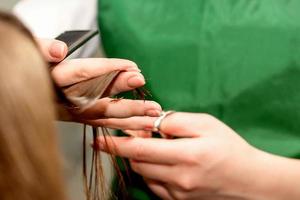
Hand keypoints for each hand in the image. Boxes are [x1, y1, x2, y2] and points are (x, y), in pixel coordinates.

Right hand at [37, 39, 161, 129]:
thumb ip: (42, 49)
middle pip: (99, 103)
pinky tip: (142, 128)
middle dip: (128, 106)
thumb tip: (60, 50)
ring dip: (132, 119)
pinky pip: (106, 122)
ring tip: (154, 117)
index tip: (133, 68)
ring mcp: (75, 113)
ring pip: (106, 117)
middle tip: (152, 106)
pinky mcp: (83, 117)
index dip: (109, 70)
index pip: (83, 74)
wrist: (31, 87)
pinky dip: (125, 126)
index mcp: (53, 82)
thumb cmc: (35, 67)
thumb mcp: (31, 52)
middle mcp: (66, 102)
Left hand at [95, 112, 299, 199]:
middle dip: (129, 147)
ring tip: (152, 144)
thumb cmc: (229, 148)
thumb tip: (149, 122)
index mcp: (186, 155)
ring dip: (140, 157)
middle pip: (138, 162)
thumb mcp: (206, 124)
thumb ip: (174, 121)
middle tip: (136, 133)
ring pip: (143, 173)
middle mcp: (179, 179)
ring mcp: (177, 193)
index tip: (99, 139)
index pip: (140, 149)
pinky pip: (153, 184)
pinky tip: (161, 160)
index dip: (116, 144)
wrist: (249, 181)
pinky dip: (150, 170)